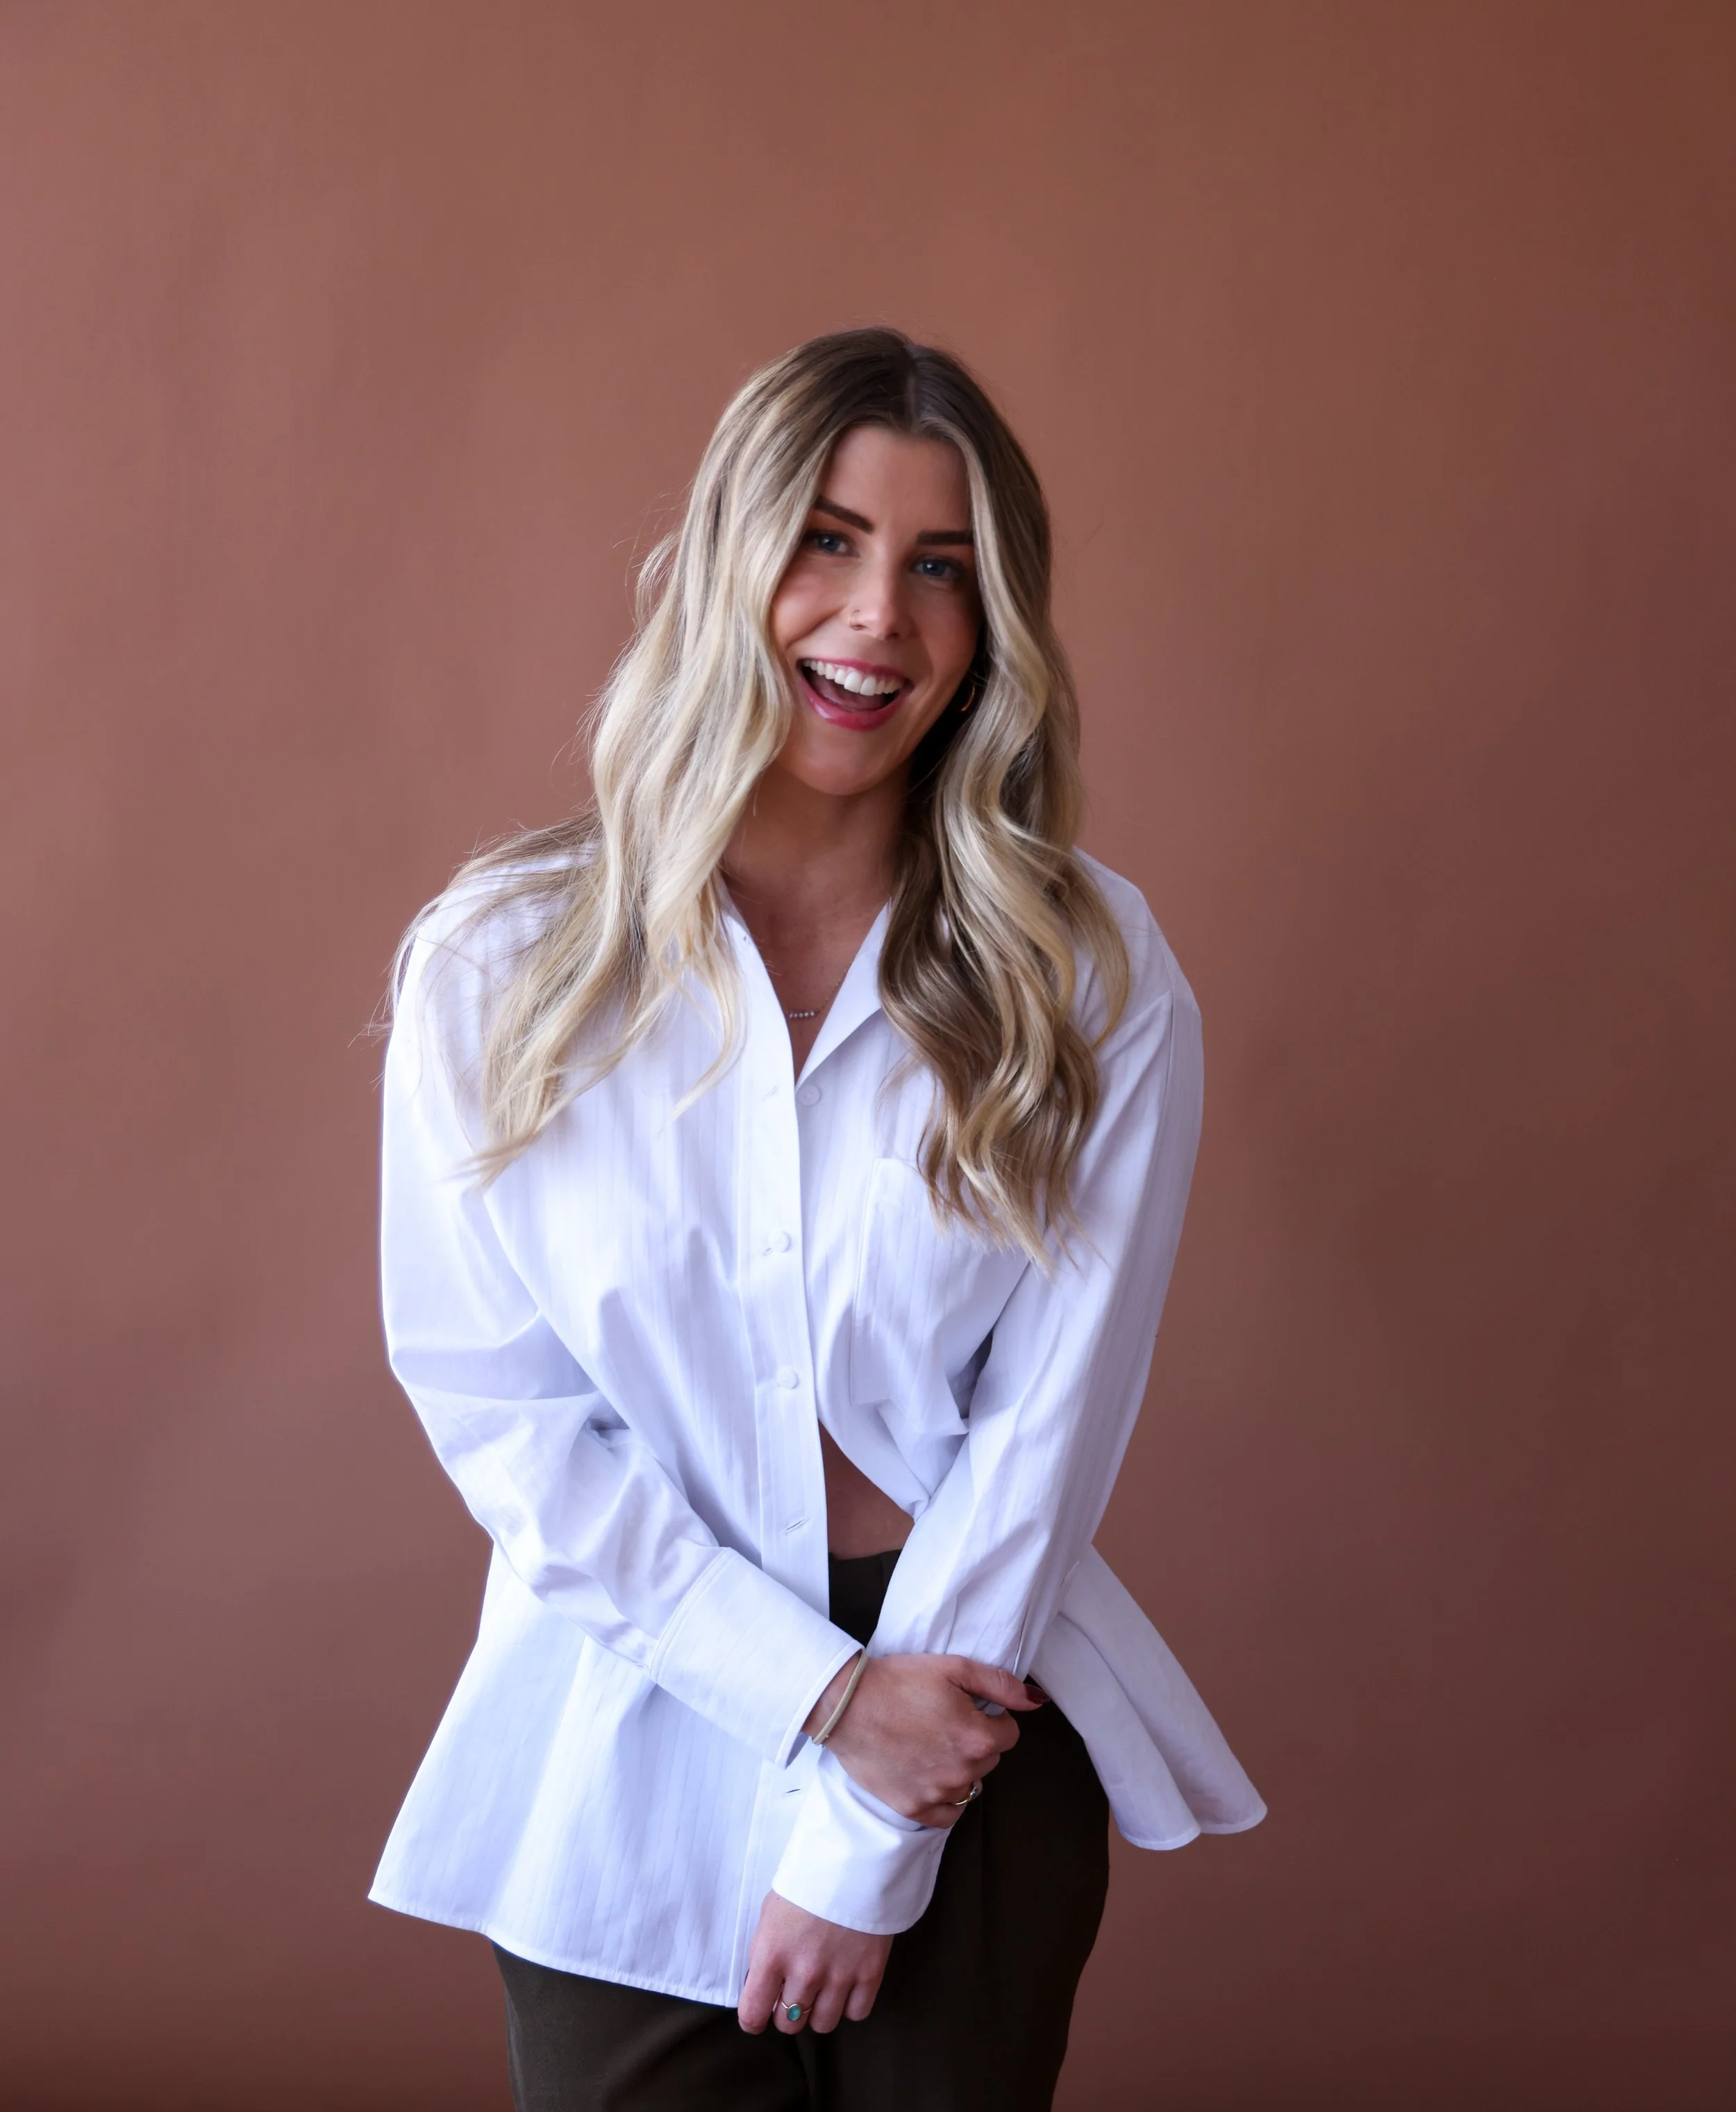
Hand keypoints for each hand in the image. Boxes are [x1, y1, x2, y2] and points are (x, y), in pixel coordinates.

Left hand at [738, 1890, 891, 2034]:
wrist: (855, 1855)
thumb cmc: (808, 1878)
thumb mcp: (772, 1911)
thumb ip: (766, 1951)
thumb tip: (765, 1984)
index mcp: (772, 1955)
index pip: (753, 2014)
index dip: (753, 2019)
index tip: (758, 2014)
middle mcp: (804, 1973)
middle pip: (790, 2024)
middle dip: (788, 2011)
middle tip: (794, 1990)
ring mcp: (839, 1977)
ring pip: (822, 2025)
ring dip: (819, 2010)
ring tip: (822, 1986)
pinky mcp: (870, 1974)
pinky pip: (856, 2013)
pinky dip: (850, 2003)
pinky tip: (847, 1983)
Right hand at [804, 1653, 1043, 1827]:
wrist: (846, 1704)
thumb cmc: (898, 1681)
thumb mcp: (954, 1668)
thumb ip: (1000, 1685)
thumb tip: (1036, 1702)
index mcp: (978, 1738)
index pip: (1009, 1734)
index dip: (991, 1716)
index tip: (967, 1706)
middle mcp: (963, 1772)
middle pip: (989, 1760)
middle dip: (975, 1741)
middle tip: (943, 1720)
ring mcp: (938, 1794)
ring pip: (969, 1785)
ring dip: (959, 1768)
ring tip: (931, 1743)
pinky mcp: (914, 1808)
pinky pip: (948, 1814)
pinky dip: (945, 1798)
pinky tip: (930, 1775)